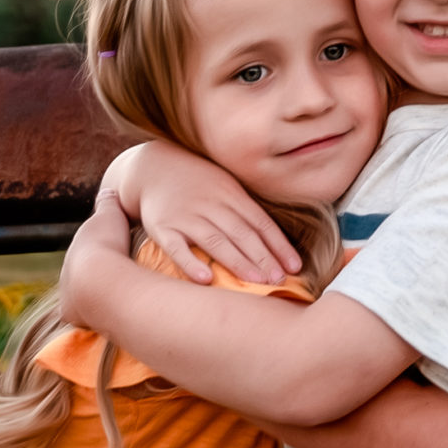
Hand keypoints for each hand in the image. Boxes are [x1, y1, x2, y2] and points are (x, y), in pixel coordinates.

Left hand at [56, 188, 133, 326]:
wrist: (99, 279)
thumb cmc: (107, 244)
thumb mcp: (110, 215)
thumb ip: (108, 203)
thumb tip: (107, 191)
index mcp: (76, 248)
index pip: (87, 250)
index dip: (100, 251)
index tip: (113, 252)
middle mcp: (66, 270)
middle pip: (80, 272)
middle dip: (94, 274)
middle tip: (114, 276)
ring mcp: (67, 292)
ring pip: (78, 293)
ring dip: (92, 295)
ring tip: (112, 297)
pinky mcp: (71, 313)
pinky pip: (80, 314)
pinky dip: (90, 314)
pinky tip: (104, 315)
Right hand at [100, 140, 299, 284]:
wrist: (152, 167)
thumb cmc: (196, 182)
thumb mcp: (225, 185)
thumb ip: (246, 211)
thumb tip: (277, 243)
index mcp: (230, 194)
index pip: (259, 222)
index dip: (278, 244)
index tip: (295, 266)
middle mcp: (211, 204)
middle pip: (241, 233)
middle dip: (263, 257)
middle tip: (280, 279)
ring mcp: (186, 216)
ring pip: (215, 241)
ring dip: (238, 262)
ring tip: (257, 281)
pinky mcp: (162, 228)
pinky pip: (176, 247)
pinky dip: (190, 263)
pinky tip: (205, 279)